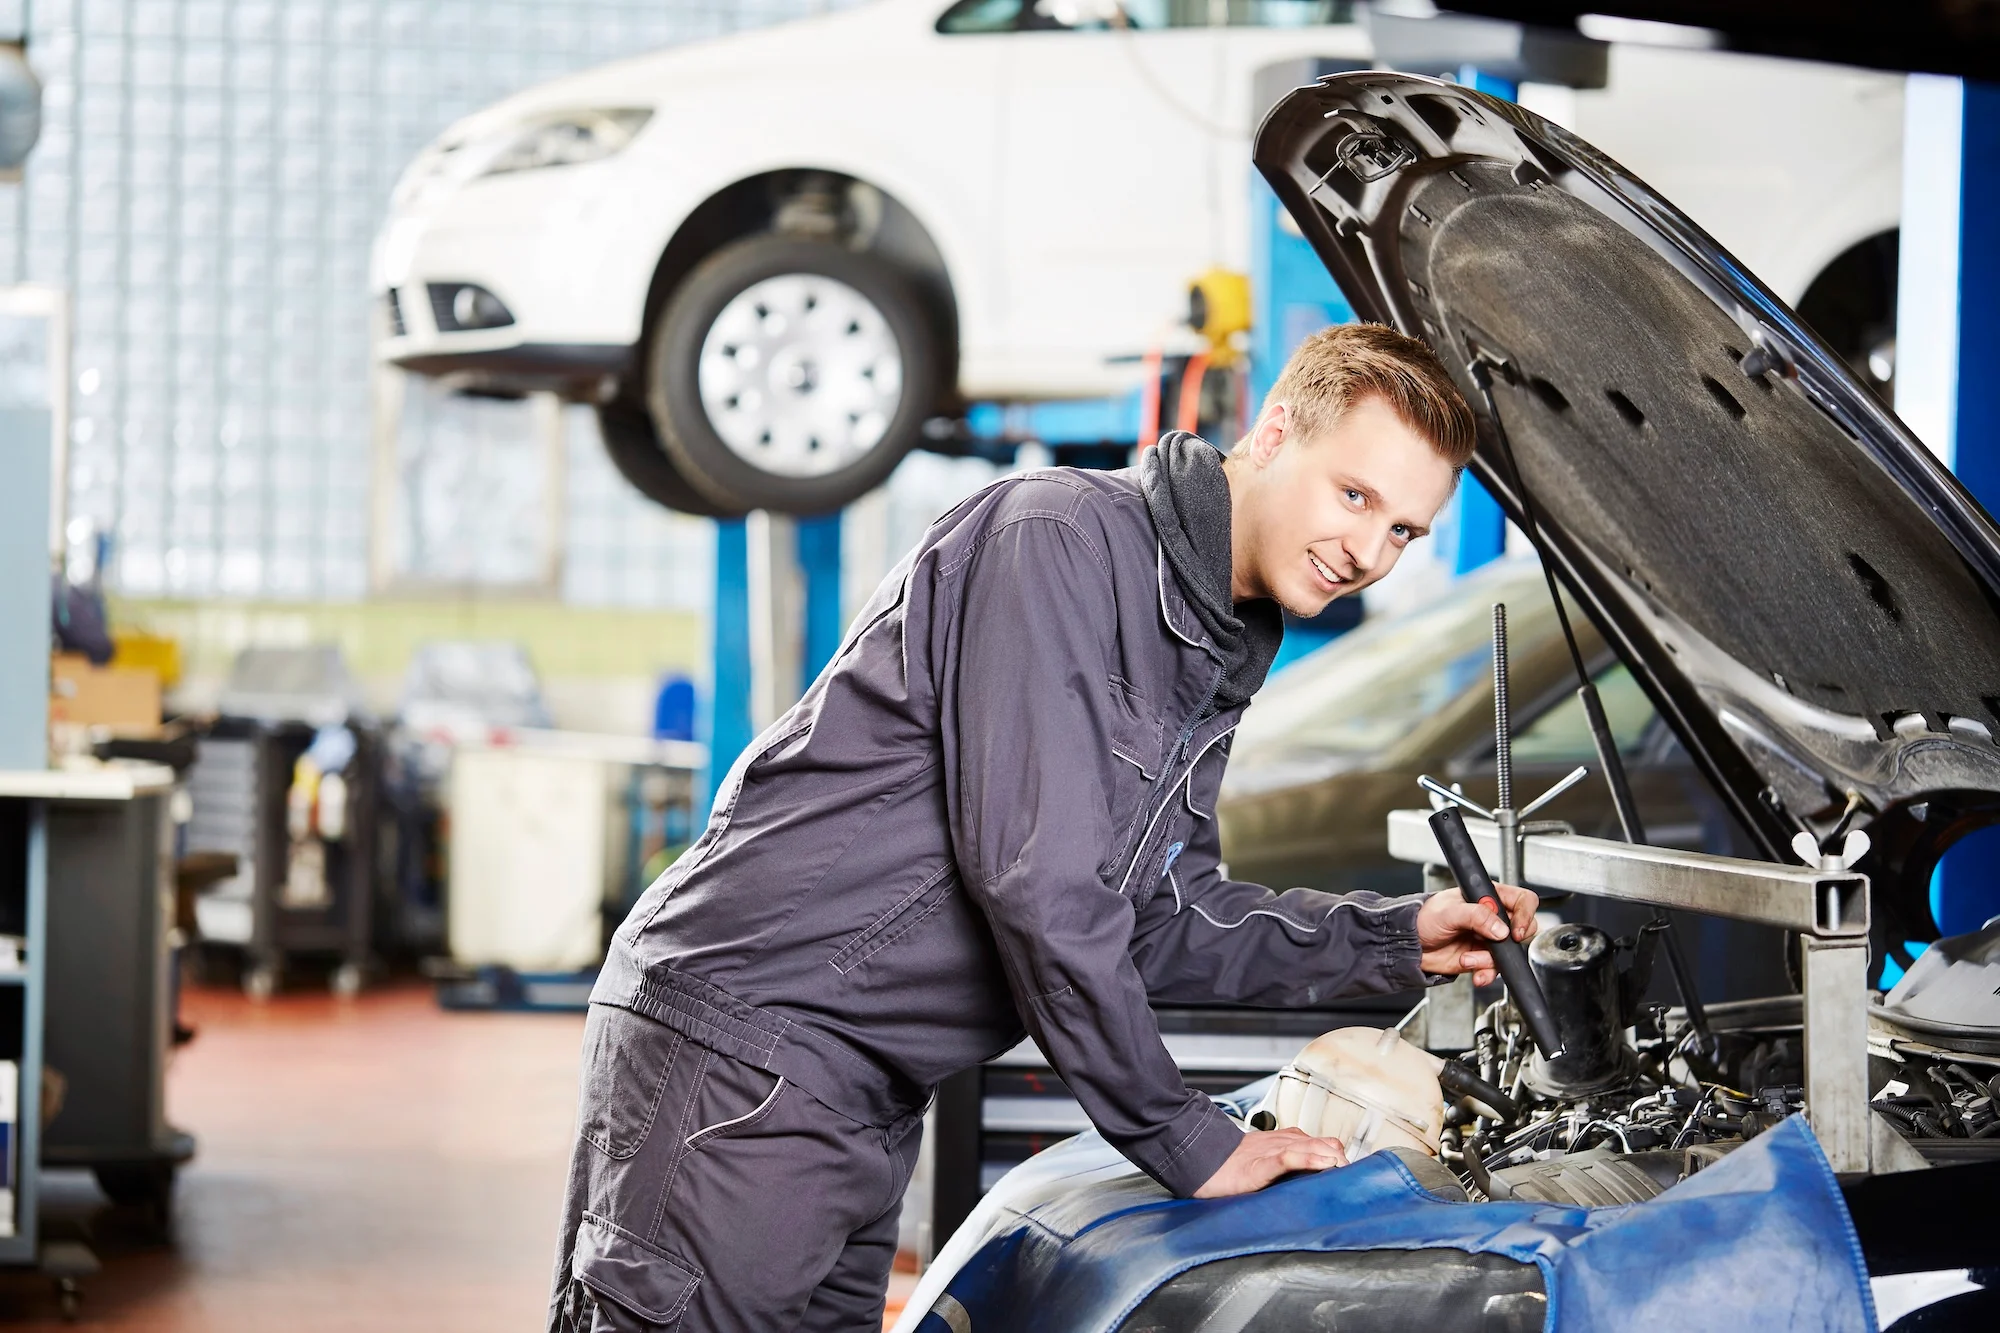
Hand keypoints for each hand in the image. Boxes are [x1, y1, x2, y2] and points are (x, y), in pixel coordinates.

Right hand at [1193, 1128, 1347, 1197]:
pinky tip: (1322, 1163)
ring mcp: (1271, 1151)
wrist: (1198, 1160)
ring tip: (1345, 1171)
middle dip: (1342, 1159)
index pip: (1323, 1143)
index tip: (1351, 1174)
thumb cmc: (1228, 1165)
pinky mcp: (1259, 1164)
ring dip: (1332, 1158)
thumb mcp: (1263, 1161)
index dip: (1339, 1156)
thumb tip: (1310, 1180)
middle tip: (1352, 1178)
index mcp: (1284, 1142)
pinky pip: (1288, 1157)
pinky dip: (1308, 1158)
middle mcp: (1282, 1142)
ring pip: (1310, 1146)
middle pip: (1324, 1142)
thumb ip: (1286, 1166)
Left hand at [1417, 882, 1538, 985]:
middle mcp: (1492, 918)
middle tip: (1493, 946)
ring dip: (1490, 962)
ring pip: (1509, 954)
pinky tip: (1475, 974)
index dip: (1525, 914)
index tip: (1515, 930)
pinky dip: (1486, 974)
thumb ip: (1476, 916)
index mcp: (1488, 898)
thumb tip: (1501, 928)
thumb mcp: (1449, 912)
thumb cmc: (1425, 918)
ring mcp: (1488, 939)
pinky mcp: (1481, 958)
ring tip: (1468, 959)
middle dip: (1510, 943)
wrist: (1410, 944)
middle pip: (1523, 929)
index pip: (1521, 900)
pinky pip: (1495, 969)